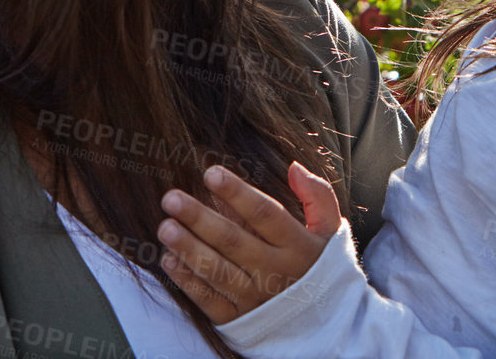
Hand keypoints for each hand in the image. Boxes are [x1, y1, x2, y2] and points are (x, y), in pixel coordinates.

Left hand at [156, 160, 342, 323]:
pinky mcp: (239, 321)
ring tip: (165, 227)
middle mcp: (275, 273)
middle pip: (233, 241)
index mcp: (297, 246)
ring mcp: (256, 299)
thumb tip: (294, 167)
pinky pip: (211, 301)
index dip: (237, 193)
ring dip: (189, 249)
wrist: (327, 328)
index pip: (264, 214)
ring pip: (218, 272)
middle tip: (171, 198)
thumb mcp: (330, 232)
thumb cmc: (320, 268)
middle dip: (200, 218)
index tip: (211, 173)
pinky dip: (189, 282)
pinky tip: (169, 260)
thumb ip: (317, 196)